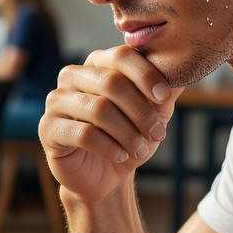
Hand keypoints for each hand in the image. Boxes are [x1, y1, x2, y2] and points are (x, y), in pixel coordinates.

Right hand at [39, 46, 181, 202]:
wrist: (105, 176)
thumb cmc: (127, 137)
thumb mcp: (153, 112)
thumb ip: (165, 90)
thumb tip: (184, 69)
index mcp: (96, 64)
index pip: (121, 56)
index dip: (146, 75)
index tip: (165, 98)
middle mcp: (72, 76)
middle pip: (111, 82)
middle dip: (140, 111)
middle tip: (157, 134)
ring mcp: (56, 101)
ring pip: (98, 109)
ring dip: (127, 133)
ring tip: (139, 150)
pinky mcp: (48, 128)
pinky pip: (83, 134)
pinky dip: (109, 147)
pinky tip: (120, 156)